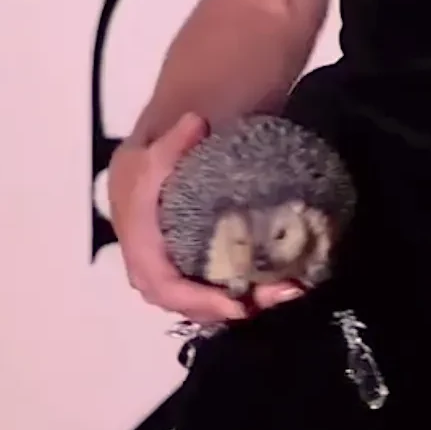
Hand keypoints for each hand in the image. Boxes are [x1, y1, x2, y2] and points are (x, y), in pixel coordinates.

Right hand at [108, 113, 303, 323]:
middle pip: (191, 302)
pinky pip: (217, 287)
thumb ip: (173, 140)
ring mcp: (176, 269)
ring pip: (207, 298)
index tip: (238, 305)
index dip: (197, 300)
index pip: (162, 285)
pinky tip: (283, 280)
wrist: (154, 159)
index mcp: (140, 244)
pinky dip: (248, 288)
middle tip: (280, 295)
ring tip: (290, 288)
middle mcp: (155, 266)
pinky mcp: (195, 266)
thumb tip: (195, 123)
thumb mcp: (157, 149)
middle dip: (232, 306)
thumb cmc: (153, 160)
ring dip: (247, 300)